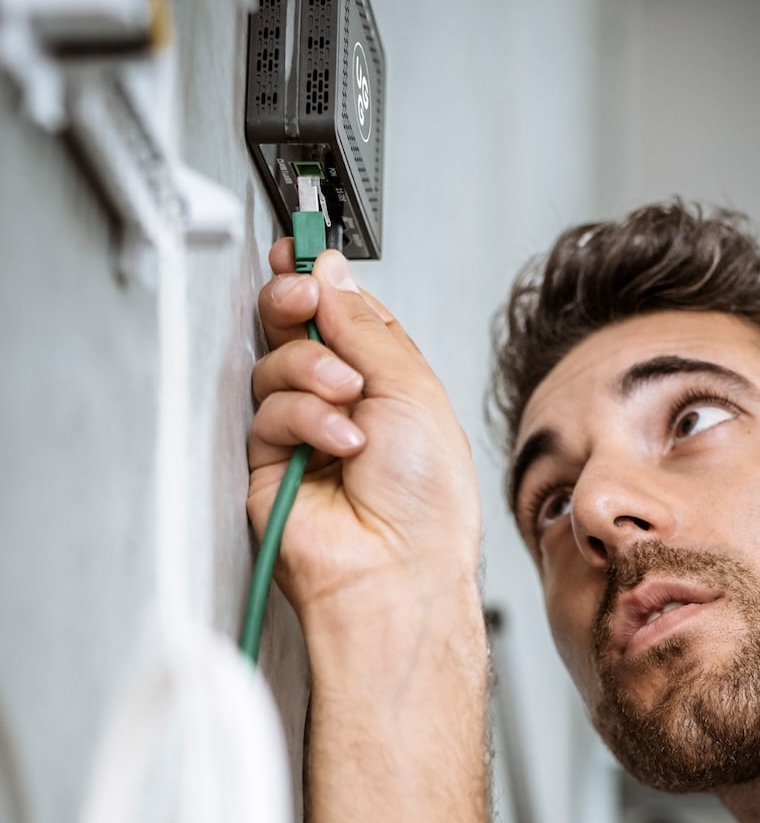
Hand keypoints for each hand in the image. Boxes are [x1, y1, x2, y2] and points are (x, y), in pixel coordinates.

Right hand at [248, 241, 481, 632]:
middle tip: (302, 297)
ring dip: (312, 371)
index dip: (325, 282)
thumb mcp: (414, 389)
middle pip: (300, 331)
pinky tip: (337, 441)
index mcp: (389, 383)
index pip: (346, 316)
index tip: (306, 252)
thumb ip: (365, 328)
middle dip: (297, 305)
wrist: (398, 570)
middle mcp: (345, 404)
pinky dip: (304, 417)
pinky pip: (268, 411)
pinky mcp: (271, 462)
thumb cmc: (427, 501)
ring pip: (277, 365)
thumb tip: (333, 275)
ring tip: (348, 399)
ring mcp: (306, 433)